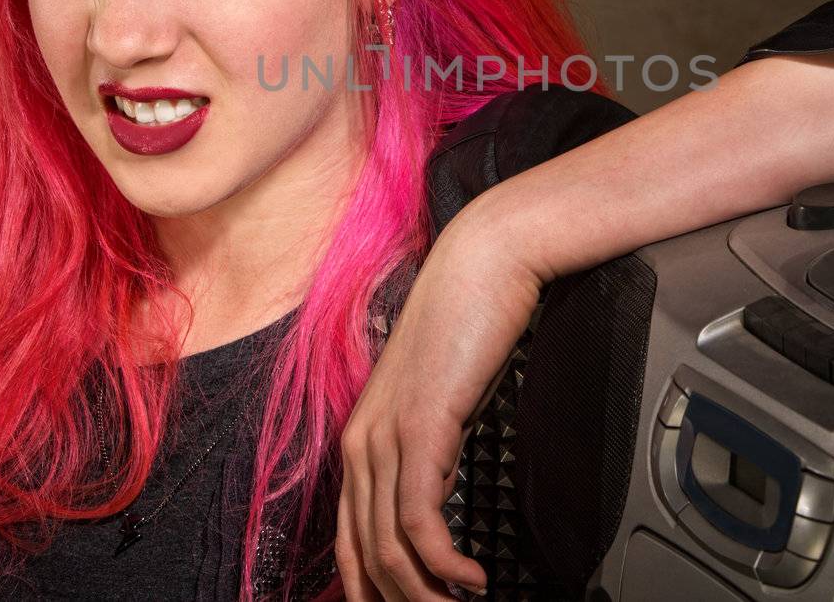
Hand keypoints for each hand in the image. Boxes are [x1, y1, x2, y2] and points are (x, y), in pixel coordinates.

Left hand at [335, 197, 541, 600]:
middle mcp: (362, 441)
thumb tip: (443, 504)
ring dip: (425, 594)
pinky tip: (470, 579)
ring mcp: (386, 435)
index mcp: (363, 437)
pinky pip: (418, 521)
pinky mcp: (419, 428)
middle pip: (364, 555)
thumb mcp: (442, 400)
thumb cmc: (470, 325)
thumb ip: (431, 452)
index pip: (349, 540)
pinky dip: (443, 564)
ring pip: (388, 547)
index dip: (371, 589)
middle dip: (401, 601)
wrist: (484, 265)